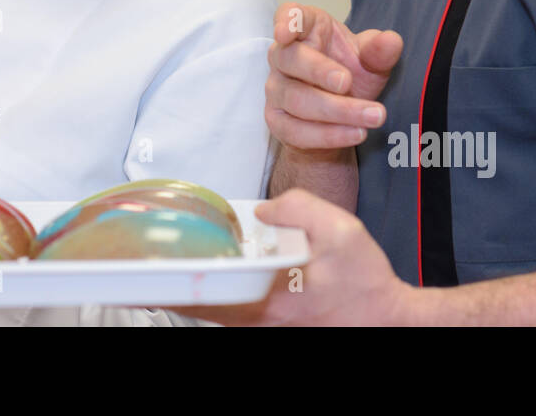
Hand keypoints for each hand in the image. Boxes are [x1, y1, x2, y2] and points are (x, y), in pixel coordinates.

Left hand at [173, 189, 414, 325]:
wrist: (389, 319)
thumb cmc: (366, 284)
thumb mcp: (341, 230)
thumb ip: (298, 207)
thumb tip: (262, 209)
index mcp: (269, 302)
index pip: (206, 296)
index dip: (171, 282)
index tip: (145, 269)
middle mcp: (260, 323)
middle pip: (202, 306)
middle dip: (176, 283)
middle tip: (151, 262)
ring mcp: (264, 329)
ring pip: (216, 311)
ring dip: (198, 287)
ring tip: (180, 261)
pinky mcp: (271, 327)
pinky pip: (232, 312)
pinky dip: (218, 294)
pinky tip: (217, 272)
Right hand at [265, 2, 401, 151]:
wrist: (340, 118)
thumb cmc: (349, 75)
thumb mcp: (370, 61)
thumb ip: (379, 51)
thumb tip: (391, 41)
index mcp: (306, 30)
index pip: (289, 15)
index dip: (286, 21)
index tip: (285, 33)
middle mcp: (283, 56)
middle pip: (290, 59)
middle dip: (319, 71)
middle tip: (347, 83)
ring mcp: (276, 89)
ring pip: (296, 99)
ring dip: (337, 110)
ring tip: (373, 116)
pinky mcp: (277, 120)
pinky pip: (297, 130)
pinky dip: (329, 134)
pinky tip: (356, 133)